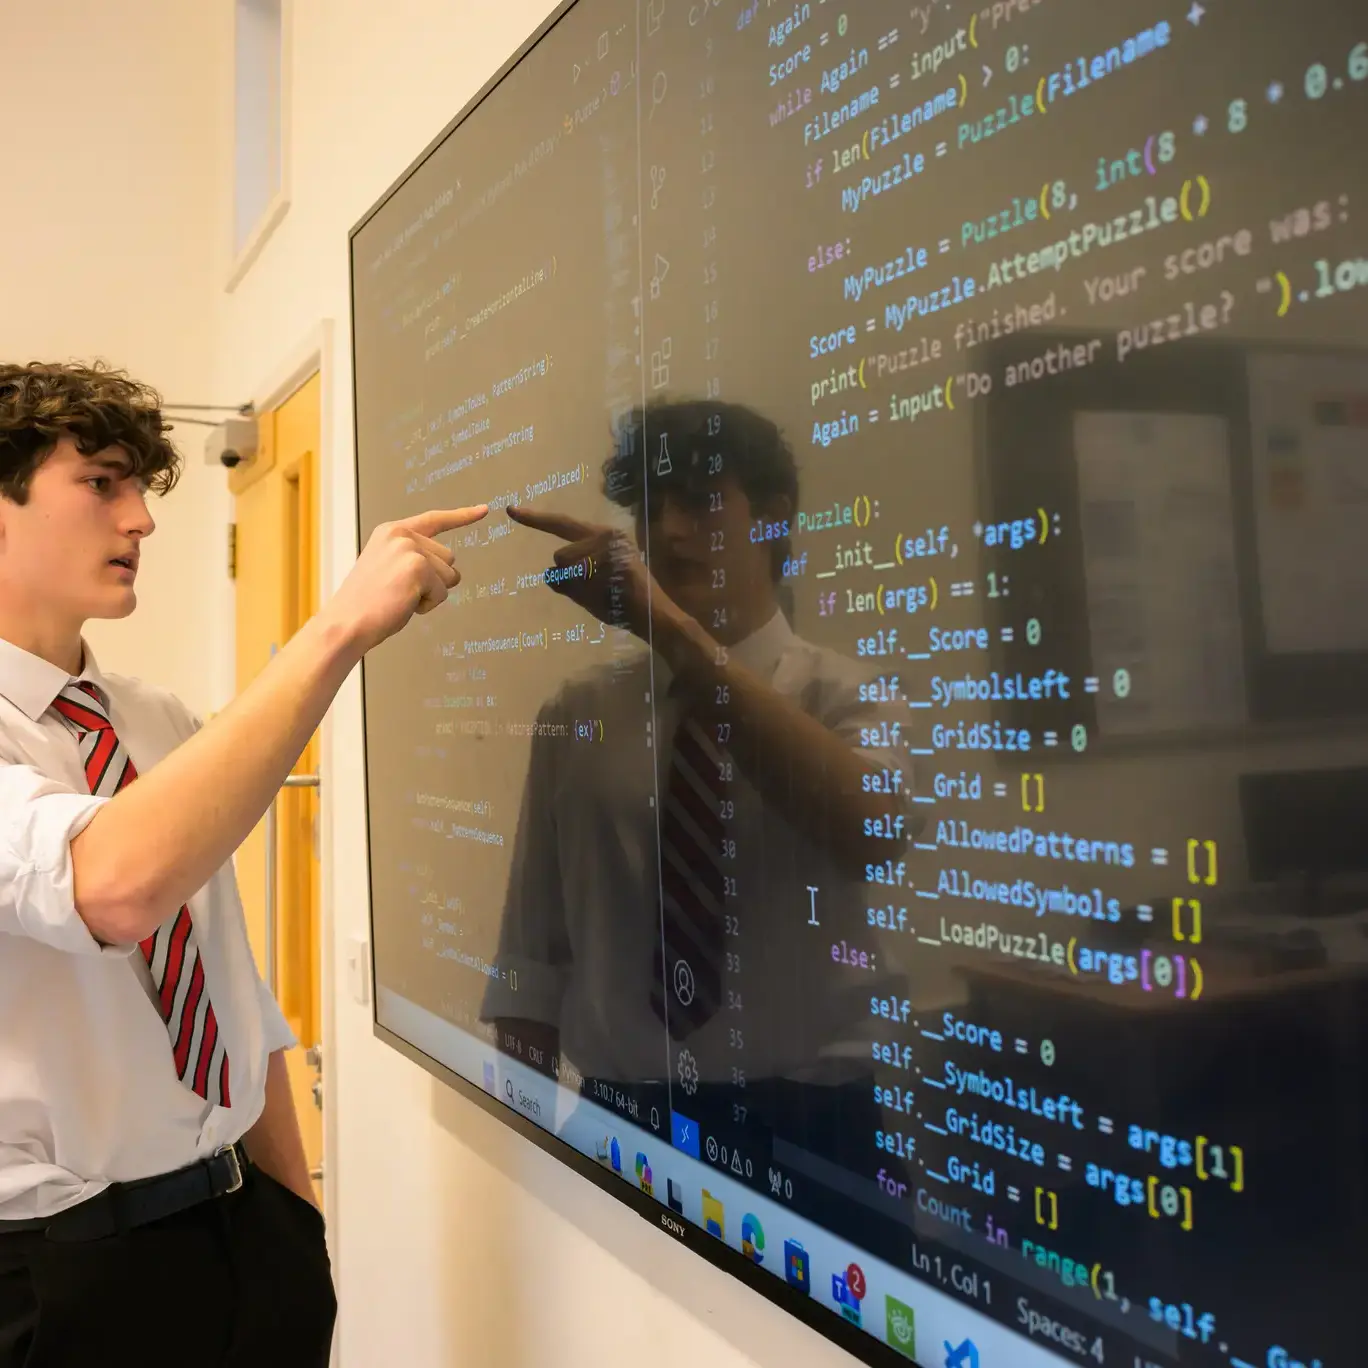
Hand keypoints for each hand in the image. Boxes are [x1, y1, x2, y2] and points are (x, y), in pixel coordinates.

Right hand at [324, 506, 487, 653]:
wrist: (346, 622)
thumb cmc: (366, 603)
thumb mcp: (387, 567)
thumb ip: (414, 558)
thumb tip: (451, 570)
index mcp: (391, 532)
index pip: (434, 520)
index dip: (461, 516)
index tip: (484, 510)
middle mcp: (402, 535)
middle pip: (449, 558)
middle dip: (434, 580)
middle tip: (400, 591)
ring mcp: (410, 550)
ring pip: (450, 576)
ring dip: (431, 594)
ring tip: (399, 598)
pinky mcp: (418, 569)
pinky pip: (443, 593)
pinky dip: (429, 605)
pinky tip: (403, 605)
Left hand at [507, 505, 658, 638]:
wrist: (652, 614)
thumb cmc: (624, 601)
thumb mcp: (596, 582)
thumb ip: (574, 573)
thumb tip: (550, 574)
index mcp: (604, 536)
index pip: (563, 525)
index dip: (535, 519)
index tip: (511, 510)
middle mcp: (605, 534)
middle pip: (560, 556)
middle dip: (570, 577)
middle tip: (598, 590)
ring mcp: (606, 546)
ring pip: (564, 567)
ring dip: (577, 586)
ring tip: (603, 593)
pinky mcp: (607, 559)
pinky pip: (574, 579)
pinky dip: (583, 592)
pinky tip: (605, 594)